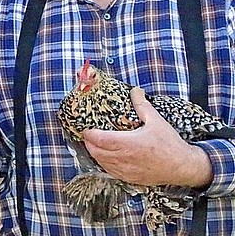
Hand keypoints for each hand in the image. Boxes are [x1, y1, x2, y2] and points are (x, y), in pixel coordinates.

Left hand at [83, 87, 212, 187]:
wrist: (182, 167)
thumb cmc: (169, 144)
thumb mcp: (156, 120)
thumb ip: (142, 105)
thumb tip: (135, 90)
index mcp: (127, 143)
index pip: (99, 139)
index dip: (88, 133)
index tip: (85, 127)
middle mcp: (124, 158)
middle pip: (96, 152)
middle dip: (88, 143)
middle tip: (87, 134)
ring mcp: (126, 170)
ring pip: (101, 163)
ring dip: (94, 153)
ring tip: (93, 144)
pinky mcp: (130, 178)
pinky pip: (110, 172)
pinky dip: (104, 164)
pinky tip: (105, 158)